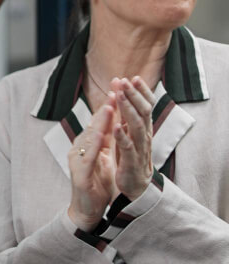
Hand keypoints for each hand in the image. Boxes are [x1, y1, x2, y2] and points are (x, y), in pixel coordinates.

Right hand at [67, 94, 118, 230]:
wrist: (87, 211)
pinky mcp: (79, 174)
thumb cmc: (96, 185)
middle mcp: (80, 149)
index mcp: (88, 145)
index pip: (100, 122)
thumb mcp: (104, 158)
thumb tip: (114, 122)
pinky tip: (102, 134)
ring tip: (110, 106)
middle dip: (106, 106)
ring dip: (100, 121)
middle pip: (95, 124)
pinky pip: (88, 156)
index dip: (111, 105)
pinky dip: (95, 144)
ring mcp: (77, 160)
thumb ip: (106, 141)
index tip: (121, 89)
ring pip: (90, 136)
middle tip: (116, 89)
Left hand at [111, 76, 155, 199]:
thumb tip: (120, 90)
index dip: (141, 92)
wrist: (135, 186)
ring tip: (120, 96)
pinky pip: (127, 147)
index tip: (133, 77)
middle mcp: (144, 136)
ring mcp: (139, 149)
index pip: (146, 106)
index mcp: (142, 128)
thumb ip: (125, 114)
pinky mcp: (131, 162)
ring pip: (136, 126)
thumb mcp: (129, 133)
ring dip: (128, 110)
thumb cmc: (130, 157)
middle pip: (142, 112)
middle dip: (134, 95)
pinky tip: (116, 126)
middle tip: (126, 81)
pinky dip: (122, 136)